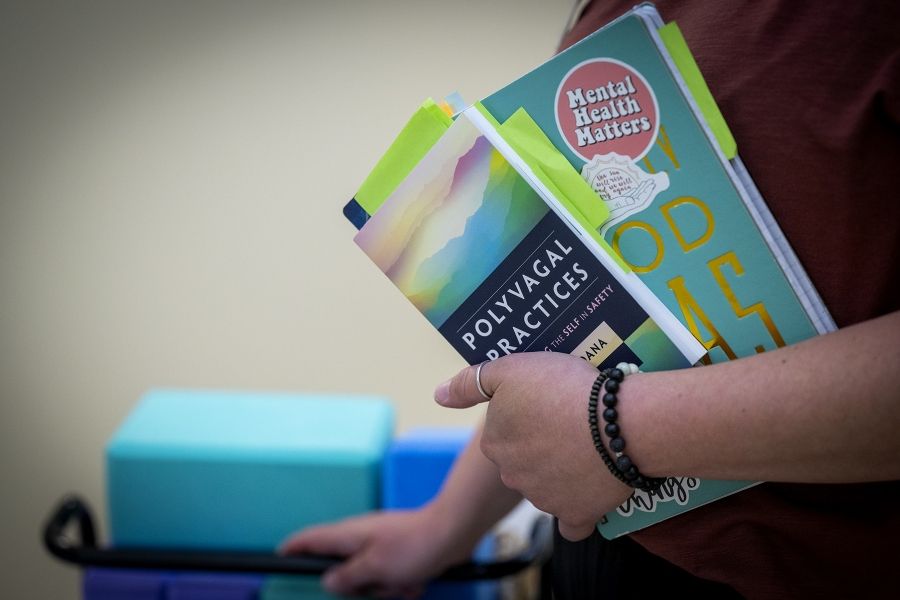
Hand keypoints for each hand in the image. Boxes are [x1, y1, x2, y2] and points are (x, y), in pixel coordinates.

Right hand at [279, 507, 468, 598]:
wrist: (453, 531)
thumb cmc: (414, 545)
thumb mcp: (375, 567)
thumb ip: (347, 576)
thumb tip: (327, 581)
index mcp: (348, 534)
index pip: (310, 539)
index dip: (292, 548)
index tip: (278, 557)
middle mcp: (361, 537)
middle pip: (342, 569)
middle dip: (358, 587)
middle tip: (377, 586)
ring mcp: (380, 543)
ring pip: (368, 578)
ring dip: (385, 587)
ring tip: (403, 582)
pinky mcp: (398, 552)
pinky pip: (389, 577)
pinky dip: (401, 583)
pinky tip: (414, 581)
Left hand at [435, 352, 632, 540]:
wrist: (620, 425)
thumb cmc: (564, 390)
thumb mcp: (510, 370)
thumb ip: (470, 383)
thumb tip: (438, 395)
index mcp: (495, 443)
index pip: (504, 429)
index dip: (527, 413)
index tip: (549, 403)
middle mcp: (513, 475)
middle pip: (523, 459)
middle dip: (541, 445)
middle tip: (571, 421)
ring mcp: (544, 499)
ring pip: (547, 485)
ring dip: (562, 472)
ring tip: (590, 444)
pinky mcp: (576, 515)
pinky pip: (572, 520)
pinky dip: (578, 510)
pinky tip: (588, 491)